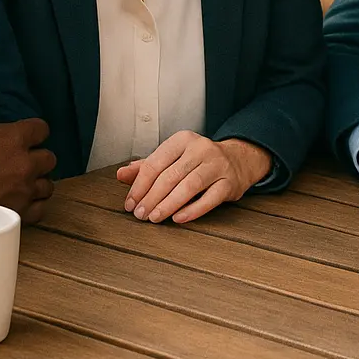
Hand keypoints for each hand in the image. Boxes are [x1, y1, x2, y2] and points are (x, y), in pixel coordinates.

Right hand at [0, 74, 56, 223]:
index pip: (41, 129)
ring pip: (47, 185)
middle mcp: (24, 164)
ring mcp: (22, 190)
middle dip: (39, 157)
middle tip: (25, 160)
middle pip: (49, 158)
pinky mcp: (16, 213)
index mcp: (14, 138)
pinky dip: (35, 206)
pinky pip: (39, 210)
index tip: (27, 136)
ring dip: (39, 182)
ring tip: (26, 182)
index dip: (35, 131)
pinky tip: (25, 203)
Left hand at [117, 132, 271, 223]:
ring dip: (168, 205)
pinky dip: (192, 210)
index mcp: (183, 140)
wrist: (238, 160)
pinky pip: (209, 199)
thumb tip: (120, 175)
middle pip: (170, 176)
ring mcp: (217, 165)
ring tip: (154, 218)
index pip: (155, 163)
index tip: (130, 203)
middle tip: (140, 215)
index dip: (139, 185)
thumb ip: (146, 167)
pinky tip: (178, 219)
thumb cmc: (198, 161)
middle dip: (151, 198)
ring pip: (188, 186)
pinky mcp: (230, 182)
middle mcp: (201, 148)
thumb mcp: (173, 158)